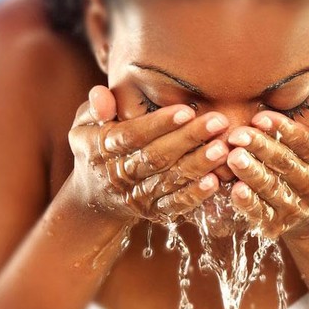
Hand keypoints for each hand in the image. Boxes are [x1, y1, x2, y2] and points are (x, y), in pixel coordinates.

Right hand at [68, 85, 230, 223]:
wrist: (94, 197)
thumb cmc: (96, 147)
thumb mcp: (85, 124)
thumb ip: (94, 107)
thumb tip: (101, 96)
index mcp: (102, 149)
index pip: (132, 136)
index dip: (159, 124)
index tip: (187, 110)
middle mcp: (119, 175)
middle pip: (156, 157)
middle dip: (188, 139)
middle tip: (218, 122)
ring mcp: (137, 196)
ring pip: (169, 181)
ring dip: (198, 165)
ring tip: (223, 148)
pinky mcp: (152, 212)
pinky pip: (174, 205)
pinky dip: (194, 196)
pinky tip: (215, 181)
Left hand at [226, 104, 308, 238]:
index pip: (308, 144)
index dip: (284, 130)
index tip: (260, 117)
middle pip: (286, 164)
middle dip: (260, 148)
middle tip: (237, 134)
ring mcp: (298, 208)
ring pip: (272, 188)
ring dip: (251, 173)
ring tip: (232, 157)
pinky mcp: (278, 224)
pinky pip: (262, 213)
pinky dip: (248, 203)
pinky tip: (235, 189)